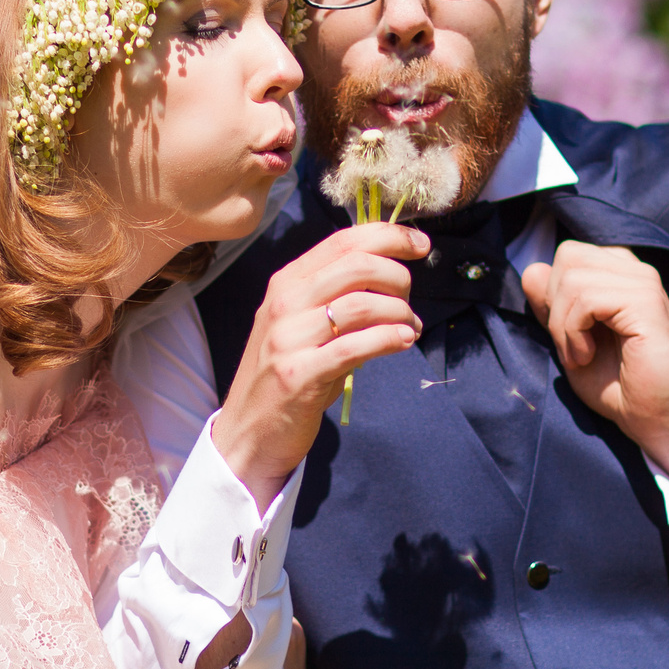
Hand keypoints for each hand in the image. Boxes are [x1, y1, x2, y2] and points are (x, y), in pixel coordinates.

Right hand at [213, 223, 427, 504]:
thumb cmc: (285, 375)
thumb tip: (392, 277)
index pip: (343, 241)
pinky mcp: (299, 374)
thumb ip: (337, 298)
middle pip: (357, 265)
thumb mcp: (303, 325)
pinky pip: (355, 347)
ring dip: (399, 312)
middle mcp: (285, 303)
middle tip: (409, 301)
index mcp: (287, 282)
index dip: (389, 236)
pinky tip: (403, 341)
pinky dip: (388, 338)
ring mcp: (289, 338)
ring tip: (409, 328)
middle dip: (398, 277)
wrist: (248, 432)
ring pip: (361, 304)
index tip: (420, 245)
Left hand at [520, 240, 668, 483]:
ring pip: (573, 278)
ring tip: (580, 355)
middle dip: (555, 304)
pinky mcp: (645, 301)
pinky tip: (587, 356)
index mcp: (619, 274)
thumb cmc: (618, 385)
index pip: (569, 256)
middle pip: (568, 257)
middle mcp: (633, 271)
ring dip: (563, 325)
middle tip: (570, 346)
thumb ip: (551, 307)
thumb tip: (531, 271)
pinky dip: (574, 332)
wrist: (656, 417)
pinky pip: (587, 299)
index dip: (553, 295)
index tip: (566, 336)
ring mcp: (643, 282)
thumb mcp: (570, 341)